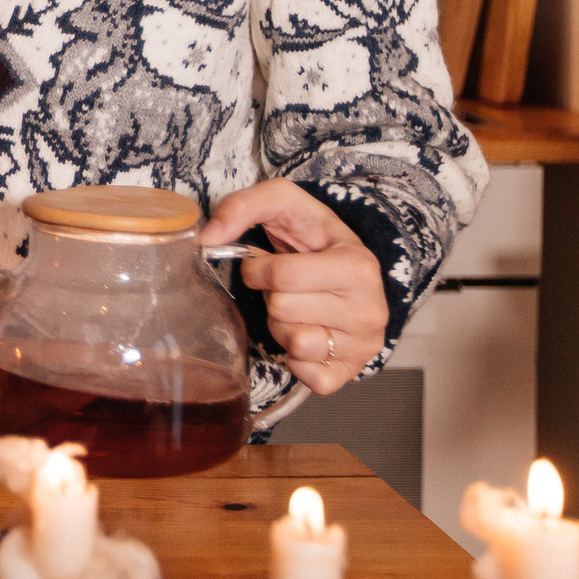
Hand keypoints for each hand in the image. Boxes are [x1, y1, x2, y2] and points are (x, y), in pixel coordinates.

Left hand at [201, 179, 385, 395]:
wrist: (348, 268)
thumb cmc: (314, 238)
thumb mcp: (285, 203)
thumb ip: (243, 206)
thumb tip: (209, 238)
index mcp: (358, 266)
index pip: (282, 276)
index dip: (258, 269)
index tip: (265, 263)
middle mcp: (369, 310)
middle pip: (282, 310)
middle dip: (271, 296)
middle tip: (289, 286)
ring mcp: (363, 345)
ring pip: (293, 344)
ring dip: (281, 325)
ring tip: (298, 307)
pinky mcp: (351, 372)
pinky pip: (306, 375)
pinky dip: (294, 357)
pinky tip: (305, 332)